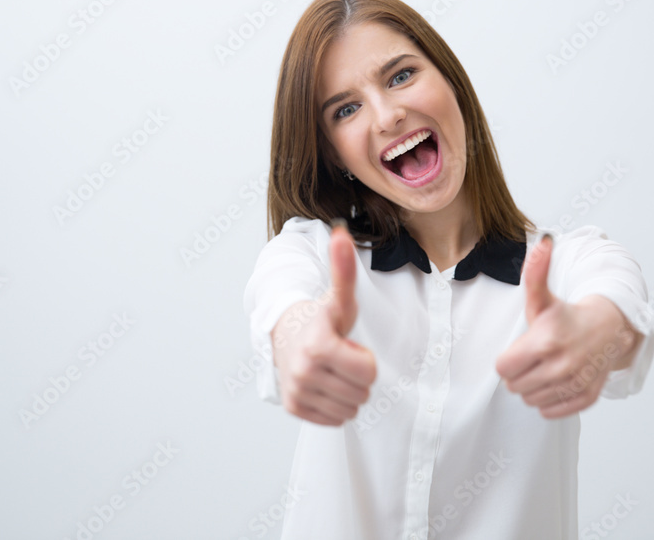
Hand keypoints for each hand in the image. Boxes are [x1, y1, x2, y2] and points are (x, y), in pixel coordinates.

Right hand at [271, 220, 376, 425]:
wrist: (286, 335)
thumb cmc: (321, 318)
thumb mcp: (338, 298)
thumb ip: (343, 269)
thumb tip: (342, 233)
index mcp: (317, 346)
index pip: (368, 372)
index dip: (364, 358)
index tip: (346, 345)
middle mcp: (303, 372)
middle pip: (362, 392)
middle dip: (357, 376)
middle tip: (339, 358)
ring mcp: (296, 391)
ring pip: (351, 408)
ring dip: (347, 391)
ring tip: (331, 370)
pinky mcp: (294, 407)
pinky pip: (335, 419)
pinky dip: (334, 405)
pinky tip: (323, 384)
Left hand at [495, 234, 635, 418]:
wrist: (609, 329)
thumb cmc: (568, 314)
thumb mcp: (544, 296)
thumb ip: (535, 273)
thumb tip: (543, 242)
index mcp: (545, 342)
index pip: (503, 369)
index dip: (508, 359)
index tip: (521, 348)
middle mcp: (561, 367)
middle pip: (515, 386)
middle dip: (520, 372)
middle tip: (535, 356)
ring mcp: (575, 384)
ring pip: (531, 400)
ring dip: (534, 387)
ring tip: (547, 366)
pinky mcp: (586, 398)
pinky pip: (551, 412)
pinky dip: (550, 400)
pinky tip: (558, 380)